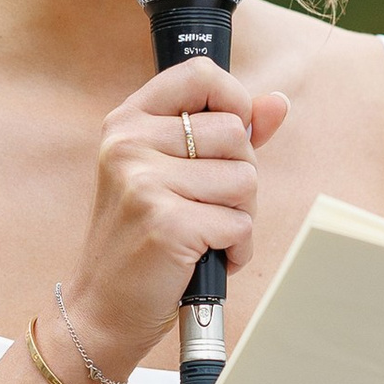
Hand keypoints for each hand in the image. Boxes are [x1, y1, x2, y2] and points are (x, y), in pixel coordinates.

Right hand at [56, 61, 287, 383]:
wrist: (106, 308)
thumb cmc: (146, 240)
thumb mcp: (176, 175)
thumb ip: (227, 135)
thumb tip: (278, 104)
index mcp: (129, 122)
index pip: (200, 74)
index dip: (233, 101)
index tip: (231, 139)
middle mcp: (129, 143)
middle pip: (236, 134)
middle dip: (240, 178)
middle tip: (206, 207)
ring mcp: (143, 182)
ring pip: (245, 181)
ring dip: (240, 217)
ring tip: (203, 234)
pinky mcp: (165, 223)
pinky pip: (240, 224)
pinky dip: (235, 249)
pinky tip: (204, 258)